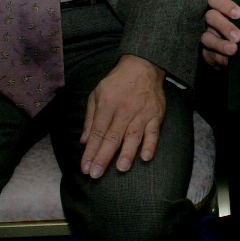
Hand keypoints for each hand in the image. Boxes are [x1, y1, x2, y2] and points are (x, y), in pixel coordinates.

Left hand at [80, 55, 166, 176]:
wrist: (143, 66)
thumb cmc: (117, 82)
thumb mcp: (97, 94)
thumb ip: (90, 118)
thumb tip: (83, 141)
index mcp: (107, 104)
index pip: (97, 132)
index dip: (90, 151)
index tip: (85, 167)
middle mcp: (124, 110)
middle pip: (112, 137)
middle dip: (103, 157)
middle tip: (96, 174)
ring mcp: (141, 113)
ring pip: (133, 136)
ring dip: (127, 153)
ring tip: (120, 169)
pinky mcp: (156, 115)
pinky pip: (153, 132)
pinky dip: (150, 144)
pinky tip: (145, 157)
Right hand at [200, 0, 239, 68]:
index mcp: (222, 10)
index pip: (215, 0)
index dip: (224, 5)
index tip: (238, 14)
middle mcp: (212, 22)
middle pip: (211, 17)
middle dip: (224, 26)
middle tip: (238, 36)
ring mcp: (208, 37)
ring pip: (207, 38)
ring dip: (220, 44)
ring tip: (233, 49)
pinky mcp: (207, 53)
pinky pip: (209, 55)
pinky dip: (219, 58)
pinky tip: (228, 61)